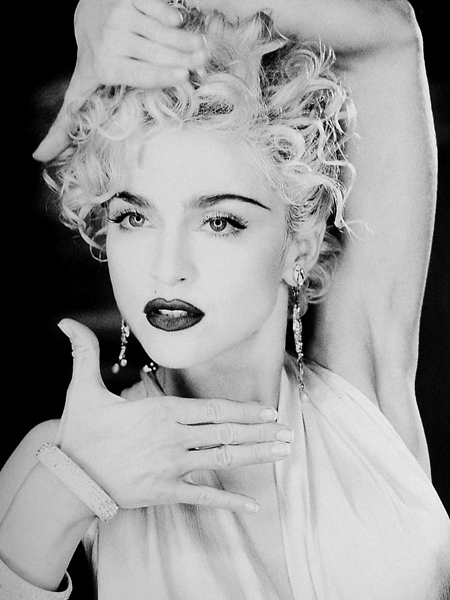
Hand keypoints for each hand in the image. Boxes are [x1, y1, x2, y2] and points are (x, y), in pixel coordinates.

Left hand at [33, 0, 207, 161]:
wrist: (89, 7)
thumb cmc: (94, 54)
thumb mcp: (81, 85)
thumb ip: (64, 122)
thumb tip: (38, 156)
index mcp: (104, 66)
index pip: (141, 73)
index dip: (164, 76)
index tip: (184, 77)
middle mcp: (110, 41)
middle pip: (157, 53)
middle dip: (185, 58)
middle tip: (203, 61)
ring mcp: (120, 17)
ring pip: (163, 32)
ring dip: (187, 40)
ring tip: (202, 47)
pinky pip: (160, 9)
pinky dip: (173, 15)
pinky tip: (179, 24)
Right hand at [55, 319, 292, 512]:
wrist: (68, 478)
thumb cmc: (79, 433)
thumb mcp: (81, 388)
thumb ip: (83, 352)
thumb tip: (65, 321)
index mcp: (161, 411)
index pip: (213, 408)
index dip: (244, 410)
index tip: (269, 411)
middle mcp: (173, 437)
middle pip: (226, 431)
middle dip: (260, 431)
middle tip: (288, 432)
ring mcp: (172, 466)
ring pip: (223, 458)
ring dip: (255, 455)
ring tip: (282, 453)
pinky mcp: (165, 491)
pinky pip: (204, 495)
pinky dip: (230, 501)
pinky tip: (254, 505)